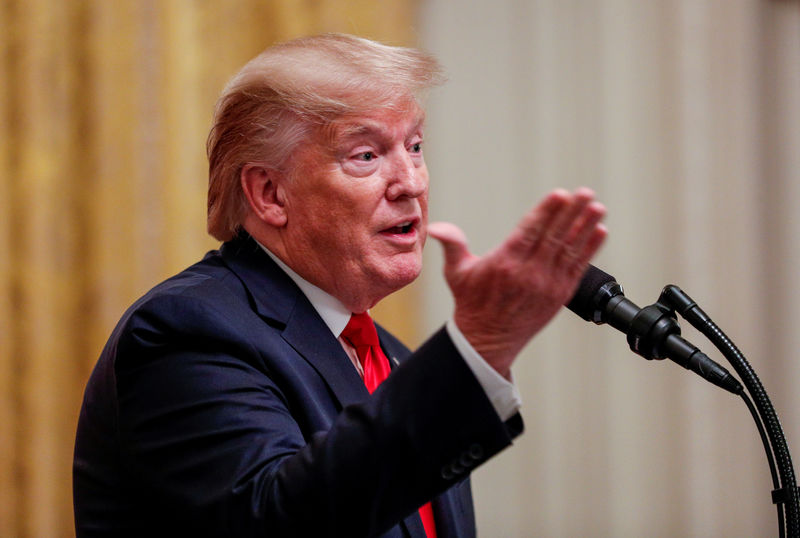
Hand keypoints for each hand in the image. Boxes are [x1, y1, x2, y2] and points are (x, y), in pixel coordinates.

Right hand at [427, 188, 606, 378]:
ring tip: (597, 207)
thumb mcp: (456, 273)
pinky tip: (599, 231)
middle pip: (554, 237)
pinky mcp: (559, 295)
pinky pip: (578, 268)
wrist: (488, 339)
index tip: (560, 194)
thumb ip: (452, 245)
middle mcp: (528, 274)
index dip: (546, 212)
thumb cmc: (472, 302)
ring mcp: (547, 285)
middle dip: (571, 213)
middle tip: (585, 193)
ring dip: (585, 227)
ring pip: (570, 250)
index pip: (529, 232)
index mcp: (504, 264)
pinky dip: (590, 250)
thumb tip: (436, 228)